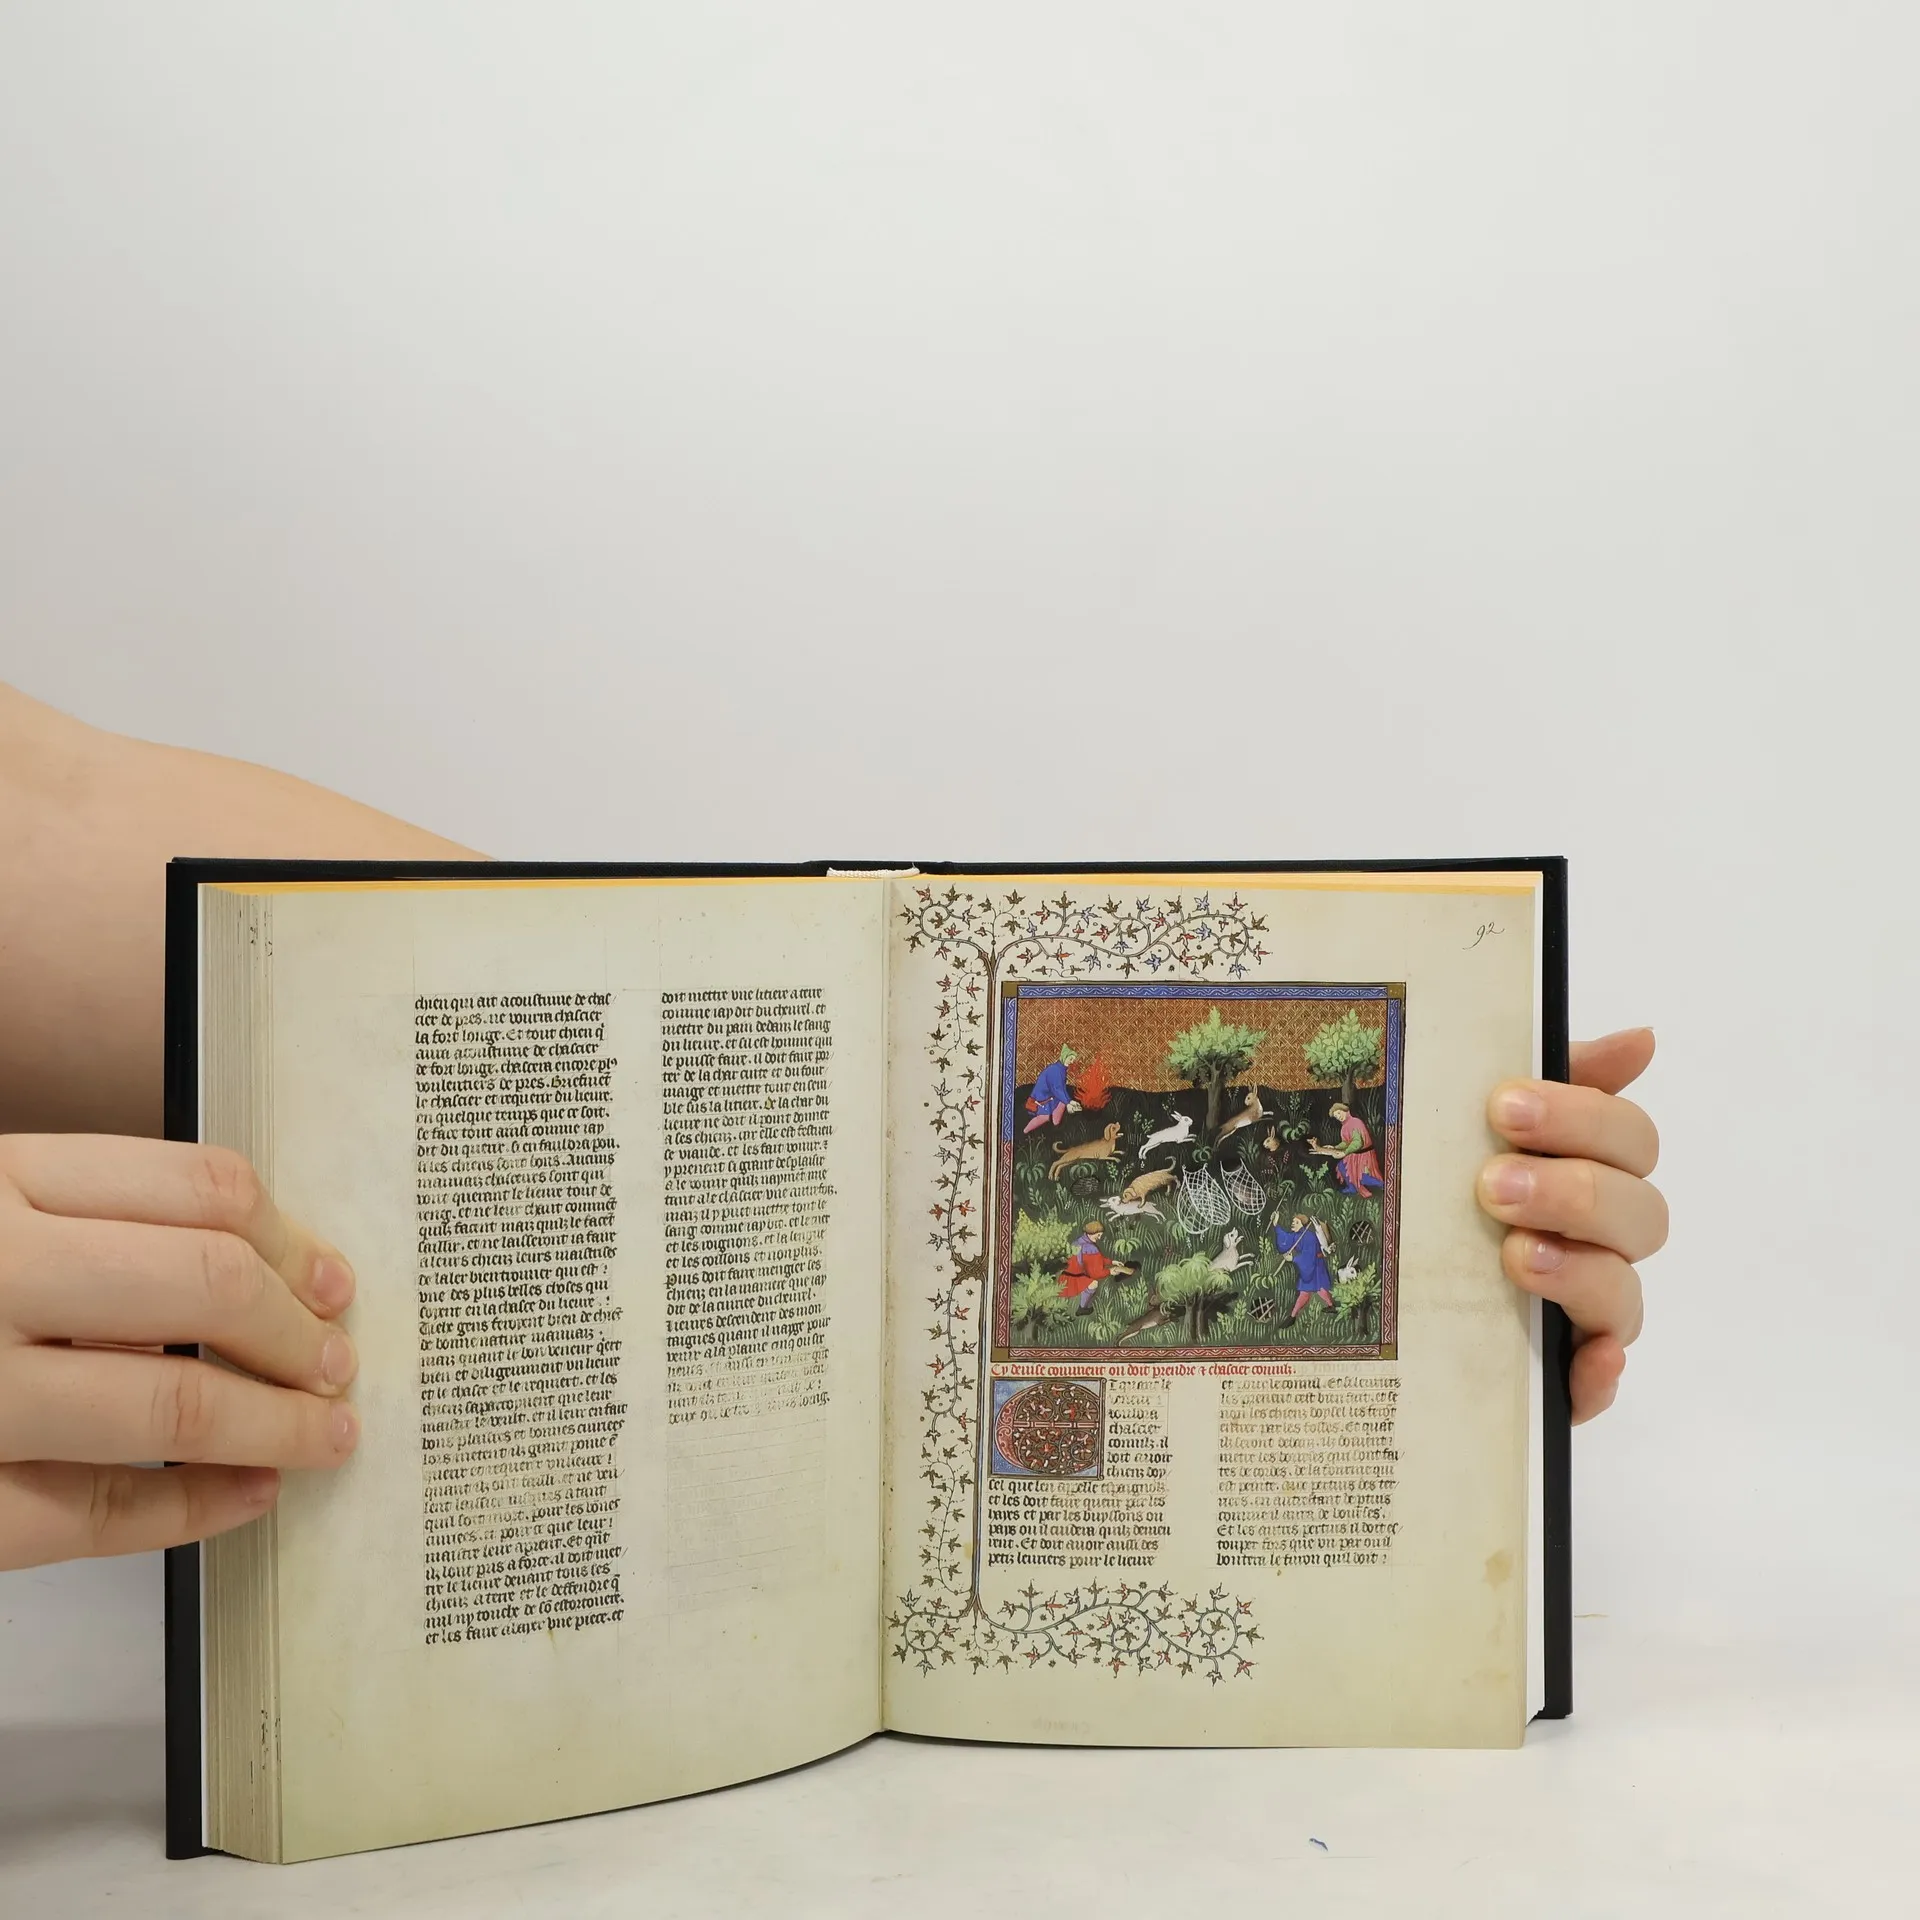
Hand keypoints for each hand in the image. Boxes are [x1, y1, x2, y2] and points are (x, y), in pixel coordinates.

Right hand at [0, 1136, 360, 1569]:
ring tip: (322, 1435)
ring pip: (168, 1403)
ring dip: (273, 1426)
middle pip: (205, 1284)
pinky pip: (92, 1513)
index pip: (200, 1189)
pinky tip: (246, 1500)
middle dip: (298, 1333)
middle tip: (339, 1363)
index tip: (331, 1280)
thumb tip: (269, 1266)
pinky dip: (192, 1512)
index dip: (292, 1240)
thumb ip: (92, 1216)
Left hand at [1476, 1029, 1665, 1422]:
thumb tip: (1641, 1039)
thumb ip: (1552, 1076)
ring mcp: (1585, 1310)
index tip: (1503, 1106)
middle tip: (1493, 1185)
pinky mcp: (1560, 1375)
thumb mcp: (1478, 1122)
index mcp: (1589, 1170)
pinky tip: (1589, 1359)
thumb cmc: (1445, 1183)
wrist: (1373, 1286)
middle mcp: (1600, 1242)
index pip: (1630, 1138)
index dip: (1581, 1117)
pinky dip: (1601, 1374)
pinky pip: (1599, 1382)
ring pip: (1623, 1293)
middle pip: (1640, 1214)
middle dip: (1572, 1192)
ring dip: (1579, 1271)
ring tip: (1515, 1255)